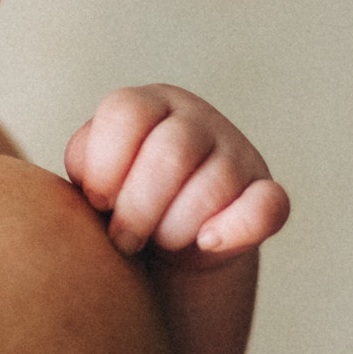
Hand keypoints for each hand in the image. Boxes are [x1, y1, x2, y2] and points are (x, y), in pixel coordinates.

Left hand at [64, 85, 289, 261]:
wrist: (164, 249)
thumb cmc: (117, 204)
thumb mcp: (91, 177)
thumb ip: (85, 162)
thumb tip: (95, 180)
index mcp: (151, 104)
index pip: (126, 112)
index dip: (105, 166)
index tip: (97, 202)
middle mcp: (198, 120)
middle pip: (171, 151)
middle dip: (138, 208)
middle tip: (122, 239)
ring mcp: (238, 154)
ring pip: (213, 185)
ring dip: (174, 228)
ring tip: (158, 241)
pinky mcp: (265, 194)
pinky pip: (267, 206)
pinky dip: (235, 227)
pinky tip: (206, 242)